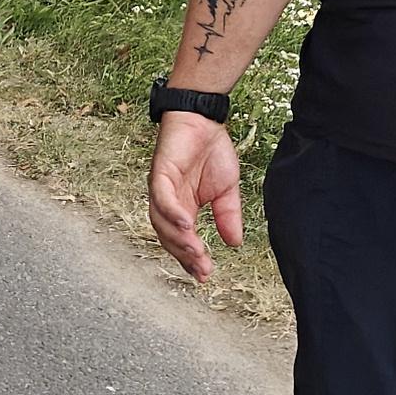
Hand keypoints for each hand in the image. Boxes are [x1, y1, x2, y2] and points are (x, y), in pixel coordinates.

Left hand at [148, 110, 245, 280]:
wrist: (204, 119)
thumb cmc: (211, 151)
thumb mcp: (226, 190)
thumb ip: (228, 216)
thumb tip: (235, 243)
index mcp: (182, 209)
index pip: (182, 241)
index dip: (191, 260)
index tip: (205, 276)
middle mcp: (167, 202)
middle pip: (169, 237)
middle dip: (185, 256)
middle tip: (201, 270)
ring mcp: (161, 188)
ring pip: (161, 221)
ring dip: (177, 239)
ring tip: (195, 252)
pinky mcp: (160, 172)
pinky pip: (161, 197)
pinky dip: (172, 212)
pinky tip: (185, 224)